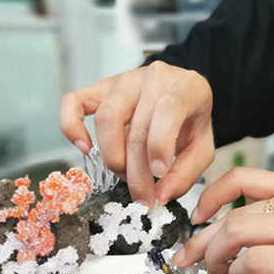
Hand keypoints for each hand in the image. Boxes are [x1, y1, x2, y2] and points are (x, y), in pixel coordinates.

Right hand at [59, 61, 214, 206]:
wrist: (181, 96)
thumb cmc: (190, 120)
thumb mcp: (202, 147)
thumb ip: (186, 173)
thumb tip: (160, 195)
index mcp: (188, 87)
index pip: (169, 109)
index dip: (160, 145)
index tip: (158, 174)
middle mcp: (154, 78)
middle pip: (135, 126)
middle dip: (135, 170)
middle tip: (141, 195)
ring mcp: (124, 81)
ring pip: (106, 117)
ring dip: (112, 155)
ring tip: (124, 174)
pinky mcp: (100, 88)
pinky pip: (73, 102)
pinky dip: (71, 126)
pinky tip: (84, 148)